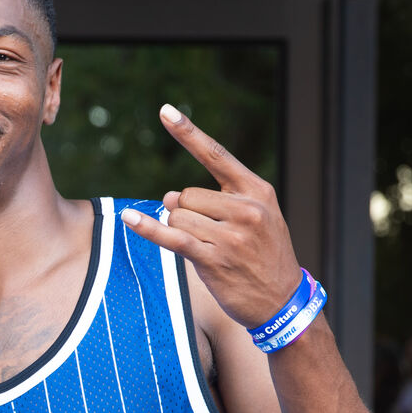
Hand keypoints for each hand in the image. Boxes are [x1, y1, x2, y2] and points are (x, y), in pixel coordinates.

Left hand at [121, 103, 301, 329]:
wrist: (282, 302)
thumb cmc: (263, 256)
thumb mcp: (256, 219)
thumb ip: (216, 201)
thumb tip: (169, 197)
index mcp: (257, 191)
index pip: (216, 155)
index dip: (188, 133)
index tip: (165, 111)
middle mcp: (246, 209)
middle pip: (186, 195)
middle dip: (185, 213)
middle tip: (207, 235)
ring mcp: (230, 236)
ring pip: (177, 217)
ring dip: (180, 232)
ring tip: (208, 250)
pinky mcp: (213, 260)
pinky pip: (171, 238)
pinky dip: (148, 229)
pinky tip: (129, 219)